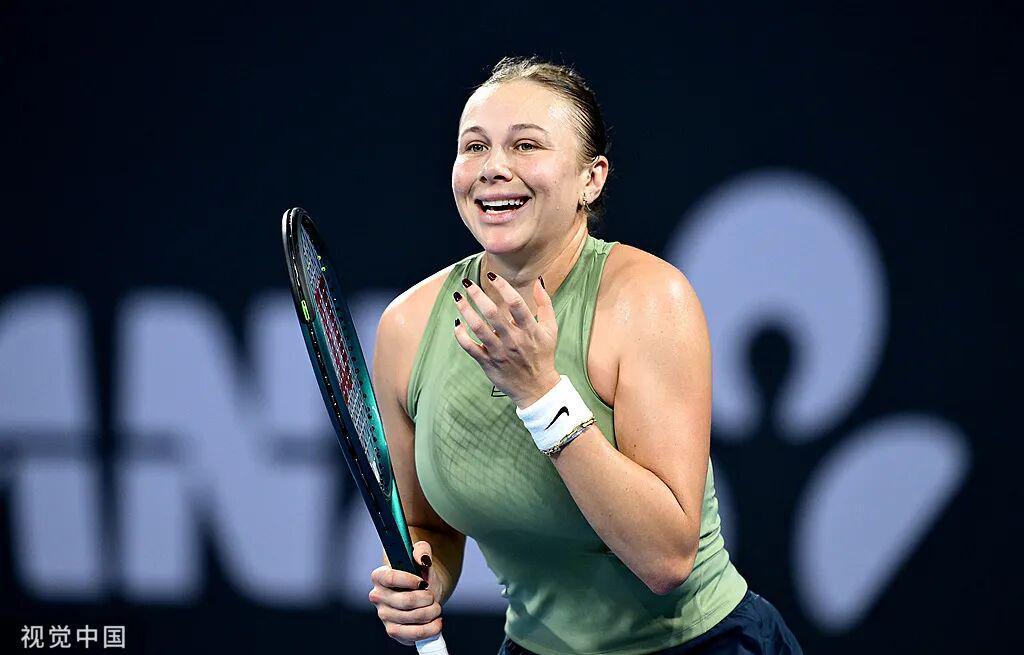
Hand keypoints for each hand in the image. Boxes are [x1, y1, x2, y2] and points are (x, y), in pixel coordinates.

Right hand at [368, 541, 442, 645]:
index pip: (390, 578)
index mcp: (379, 576)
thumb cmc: (421, 574)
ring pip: (413, 617)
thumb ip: (422, 551)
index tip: (423, 582)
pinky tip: (436, 622)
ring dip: (432, 612)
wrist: (425, 592)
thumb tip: (422, 558)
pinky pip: (414, 634)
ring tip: (435, 607)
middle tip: (432, 596)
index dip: (409, 580)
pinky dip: (430, 629)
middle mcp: (377, 596)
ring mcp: (384, 616)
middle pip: (406, 601)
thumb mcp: (422, 557)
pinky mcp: (393, 631)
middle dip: (426, 598)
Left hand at [453, 273, 560, 407]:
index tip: (492, 276)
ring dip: (465, 311)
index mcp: (530, 329)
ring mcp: (499, 352)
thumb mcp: (550, 329)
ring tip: (457, 298)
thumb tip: (538, 280)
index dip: (502, 286)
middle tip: (467, 283)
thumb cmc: (543, 355)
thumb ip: (545, 303)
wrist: (537, 388)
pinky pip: (470, 348)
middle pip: (492, 313)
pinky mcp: (488, 363)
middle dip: (477, 295)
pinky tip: (457, 324)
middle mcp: (513, 339)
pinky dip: (460, 335)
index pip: (515, 303)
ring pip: (478, 328)